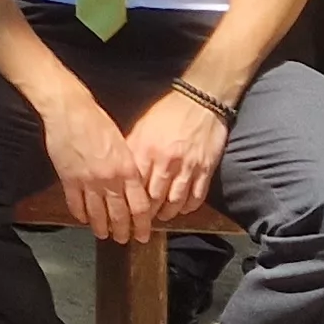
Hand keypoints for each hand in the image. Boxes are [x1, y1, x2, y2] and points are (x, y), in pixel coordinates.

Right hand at [38, 90, 153, 244]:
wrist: (71, 111)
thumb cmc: (97, 121)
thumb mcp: (123, 143)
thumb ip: (129, 167)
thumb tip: (132, 186)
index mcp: (127, 169)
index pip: (139, 206)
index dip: (142, 224)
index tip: (142, 233)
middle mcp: (110, 179)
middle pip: (119, 215)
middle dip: (123, 231)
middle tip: (124, 240)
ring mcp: (88, 181)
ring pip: (97, 214)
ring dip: (101, 228)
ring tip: (103, 235)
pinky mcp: (68, 179)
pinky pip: (76, 204)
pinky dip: (80, 215)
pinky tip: (83, 219)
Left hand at [125, 87, 230, 225]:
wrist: (200, 99)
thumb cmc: (167, 112)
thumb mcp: (141, 126)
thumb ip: (131, 149)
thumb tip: (118, 169)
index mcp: (146, 150)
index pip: (134, 185)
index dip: (129, 202)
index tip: (124, 212)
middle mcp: (165, 161)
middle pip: (153, 198)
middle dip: (146, 214)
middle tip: (141, 224)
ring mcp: (187, 167)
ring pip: (175, 201)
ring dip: (167, 214)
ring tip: (161, 218)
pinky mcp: (206, 169)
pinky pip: (196, 196)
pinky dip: (188, 207)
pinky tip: (182, 209)